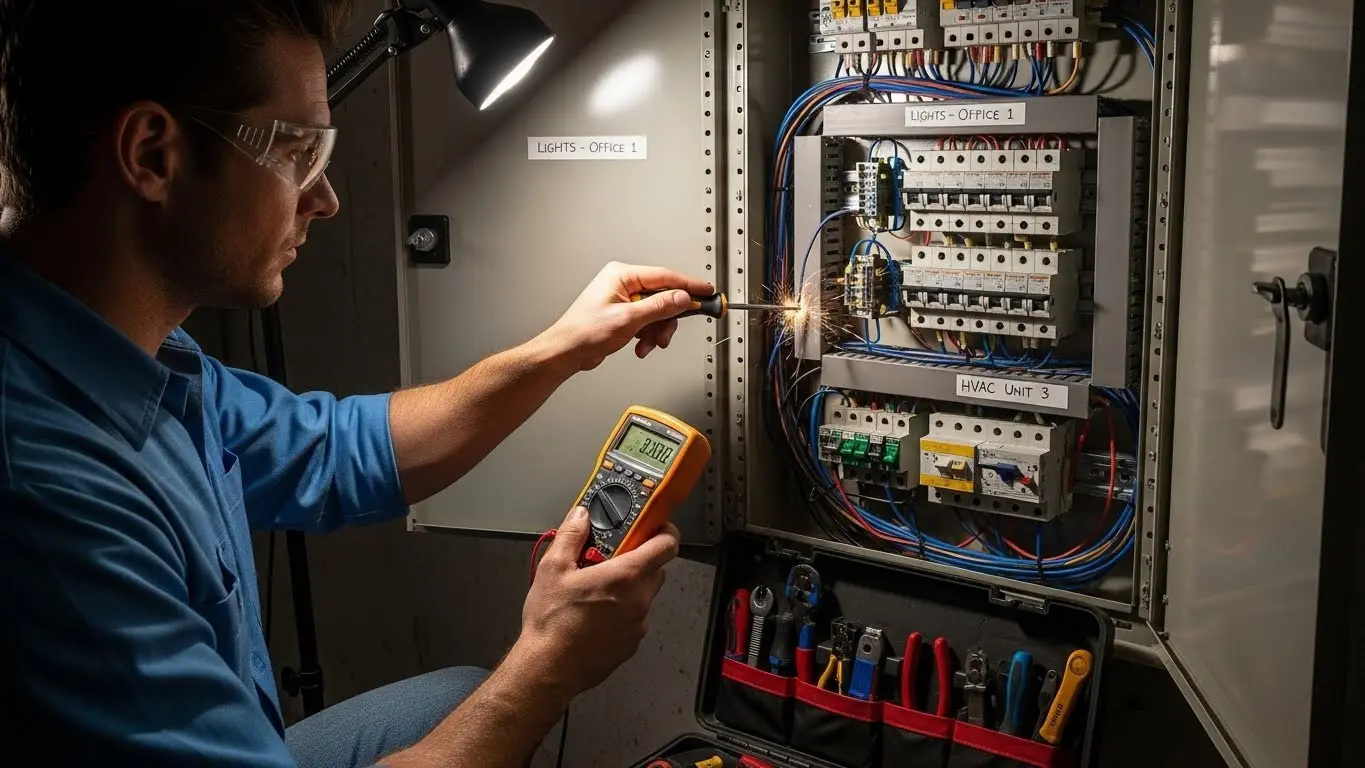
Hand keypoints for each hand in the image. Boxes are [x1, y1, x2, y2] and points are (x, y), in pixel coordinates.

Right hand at [517, 506, 680, 697]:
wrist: (549, 668)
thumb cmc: (552, 622)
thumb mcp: (553, 568)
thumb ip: (571, 536)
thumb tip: (581, 516)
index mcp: (626, 576)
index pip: (667, 545)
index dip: (663, 532)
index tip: (651, 527)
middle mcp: (639, 600)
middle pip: (656, 569)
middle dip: (638, 559)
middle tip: (611, 558)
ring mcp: (638, 625)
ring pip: (644, 595)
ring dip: (629, 588)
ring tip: (596, 589)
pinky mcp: (631, 644)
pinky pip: (635, 619)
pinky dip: (623, 612)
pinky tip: (596, 615)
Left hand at [540, 262, 714, 370]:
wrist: (566, 352)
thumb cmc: (584, 332)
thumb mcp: (628, 319)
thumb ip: (659, 307)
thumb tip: (682, 297)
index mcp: (622, 275)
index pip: (664, 276)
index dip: (688, 285)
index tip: (707, 292)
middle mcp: (623, 283)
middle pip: (663, 296)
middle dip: (667, 319)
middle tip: (670, 332)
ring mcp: (624, 299)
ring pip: (657, 312)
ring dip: (657, 331)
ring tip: (649, 343)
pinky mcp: (624, 314)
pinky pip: (648, 321)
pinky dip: (648, 335)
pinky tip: (640, 345)